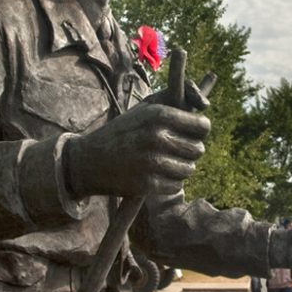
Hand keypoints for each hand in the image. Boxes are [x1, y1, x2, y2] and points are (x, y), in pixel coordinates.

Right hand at [64, 49, 212, 197]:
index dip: (199, 132)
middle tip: (173, 151)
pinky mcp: (148, 184)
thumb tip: (203, 105)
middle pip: (199, 149)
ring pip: (189, 169)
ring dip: (179, 168)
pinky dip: (169, 183)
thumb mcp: (143, 110)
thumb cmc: (121, 132)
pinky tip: (154, 175)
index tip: (191, 135)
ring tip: (162, 163)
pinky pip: (176, 185)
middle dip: (189, 152)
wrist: (88, 160)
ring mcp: (152, 162)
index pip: (203, 126)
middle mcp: (157, 137)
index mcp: (159, 115)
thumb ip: (173, 105)